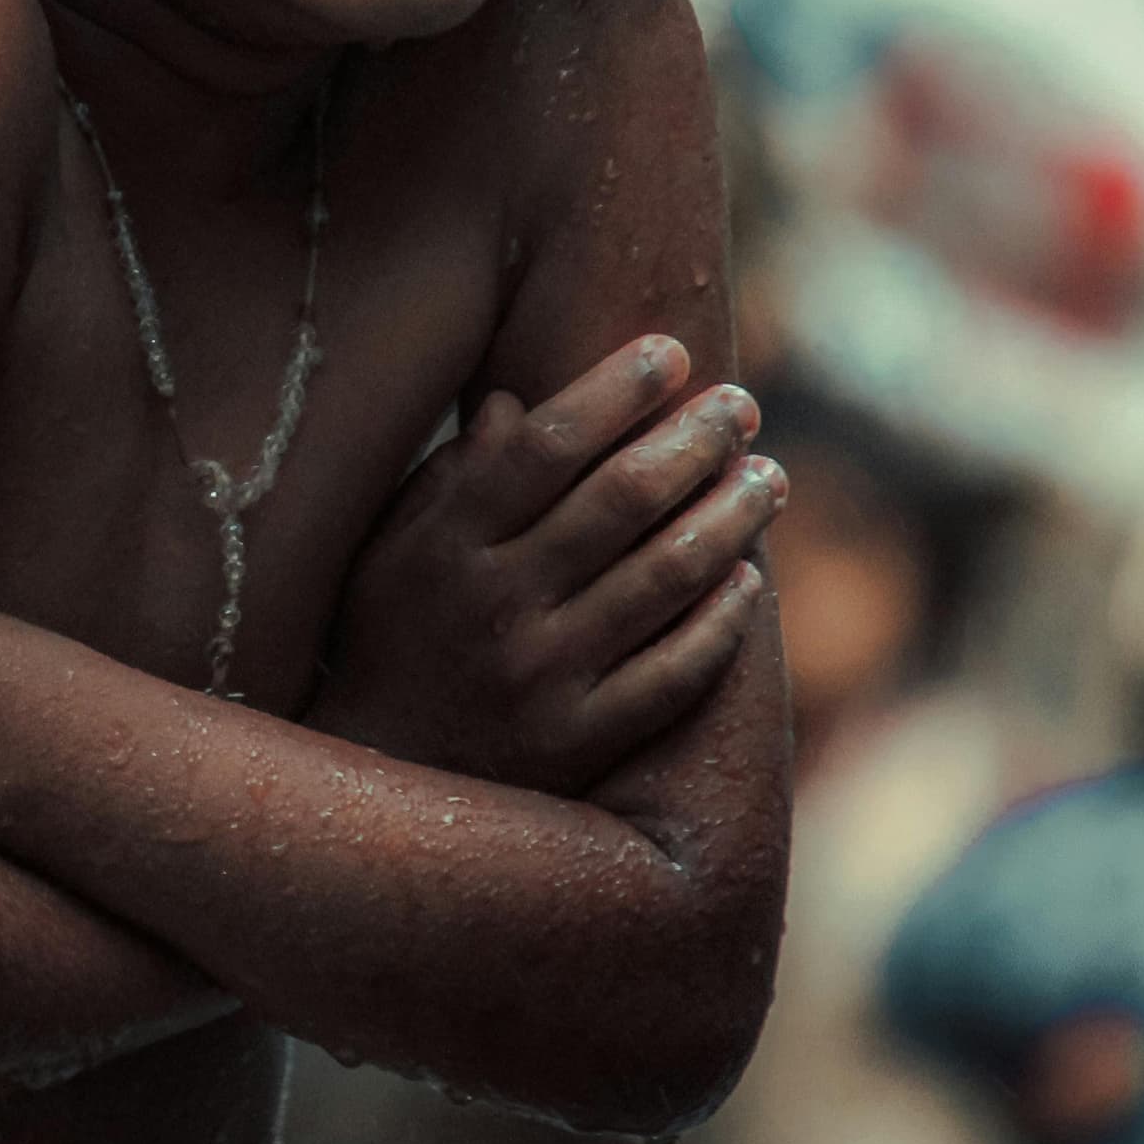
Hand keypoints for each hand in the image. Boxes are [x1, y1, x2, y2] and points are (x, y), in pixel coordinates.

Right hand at [304, 335, 780, 797]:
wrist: (376, 790)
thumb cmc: (388, 646)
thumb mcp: (391, 553)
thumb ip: (451, 481)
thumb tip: (519, 404)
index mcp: (442, 545)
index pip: (545, 445)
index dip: (615, 391)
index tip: (668, 353)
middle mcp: (494, 604)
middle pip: (621, 498)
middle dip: (694, 439)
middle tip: (742, 405)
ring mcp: (542, 677)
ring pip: (666, 576)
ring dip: (731, 517)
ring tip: (767, 478)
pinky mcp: (582, 739)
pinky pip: (676, 669)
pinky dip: (721, 618)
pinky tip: (748, 579)